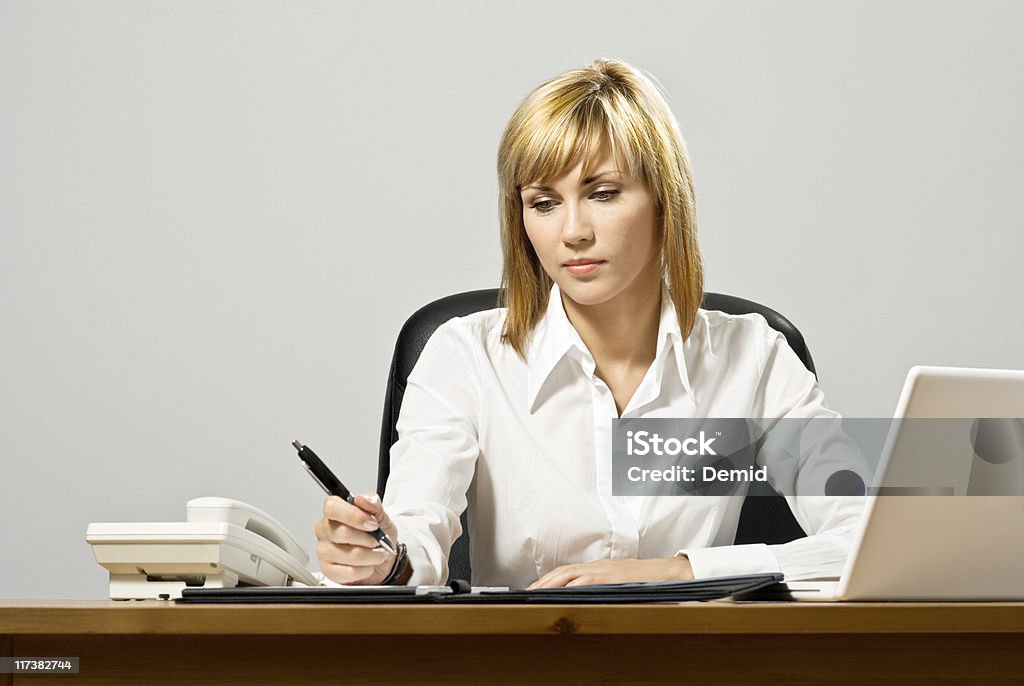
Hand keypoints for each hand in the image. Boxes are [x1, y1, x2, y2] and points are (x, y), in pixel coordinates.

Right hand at [314, 493, 399, 584]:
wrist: (382, 558)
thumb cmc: (377, 534)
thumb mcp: (382, 516)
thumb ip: (373, 504)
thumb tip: (363, 499)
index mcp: (334, 511)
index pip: (332, 507)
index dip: (354, 516)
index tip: (372, 523)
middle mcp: (325, 530)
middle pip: (343, 533)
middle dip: (369, 539)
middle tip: (378, 541)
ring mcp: (324, 551)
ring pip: (350, 555)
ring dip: (371, 556)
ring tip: (377, 554)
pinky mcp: (328, 570)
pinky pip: (349, 572)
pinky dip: (366, 569)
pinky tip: (367, 565)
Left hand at [527, 556, 693, 589]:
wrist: (670, 573)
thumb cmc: (647, 581)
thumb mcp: (621, 585)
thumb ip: (604, 589)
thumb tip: (587, 601)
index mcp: (598, 569)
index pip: (567, 572)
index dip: (549, 580)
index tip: (534, 590)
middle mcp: (599, 567)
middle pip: (563, 572)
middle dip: (544, 583)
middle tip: (528, 594)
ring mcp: (606, 571)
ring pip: (571, 574)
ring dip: (552, 584)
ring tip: (537, 594)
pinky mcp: (614, 577)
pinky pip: (589, 581)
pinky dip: (573, 586)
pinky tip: (562, 593)